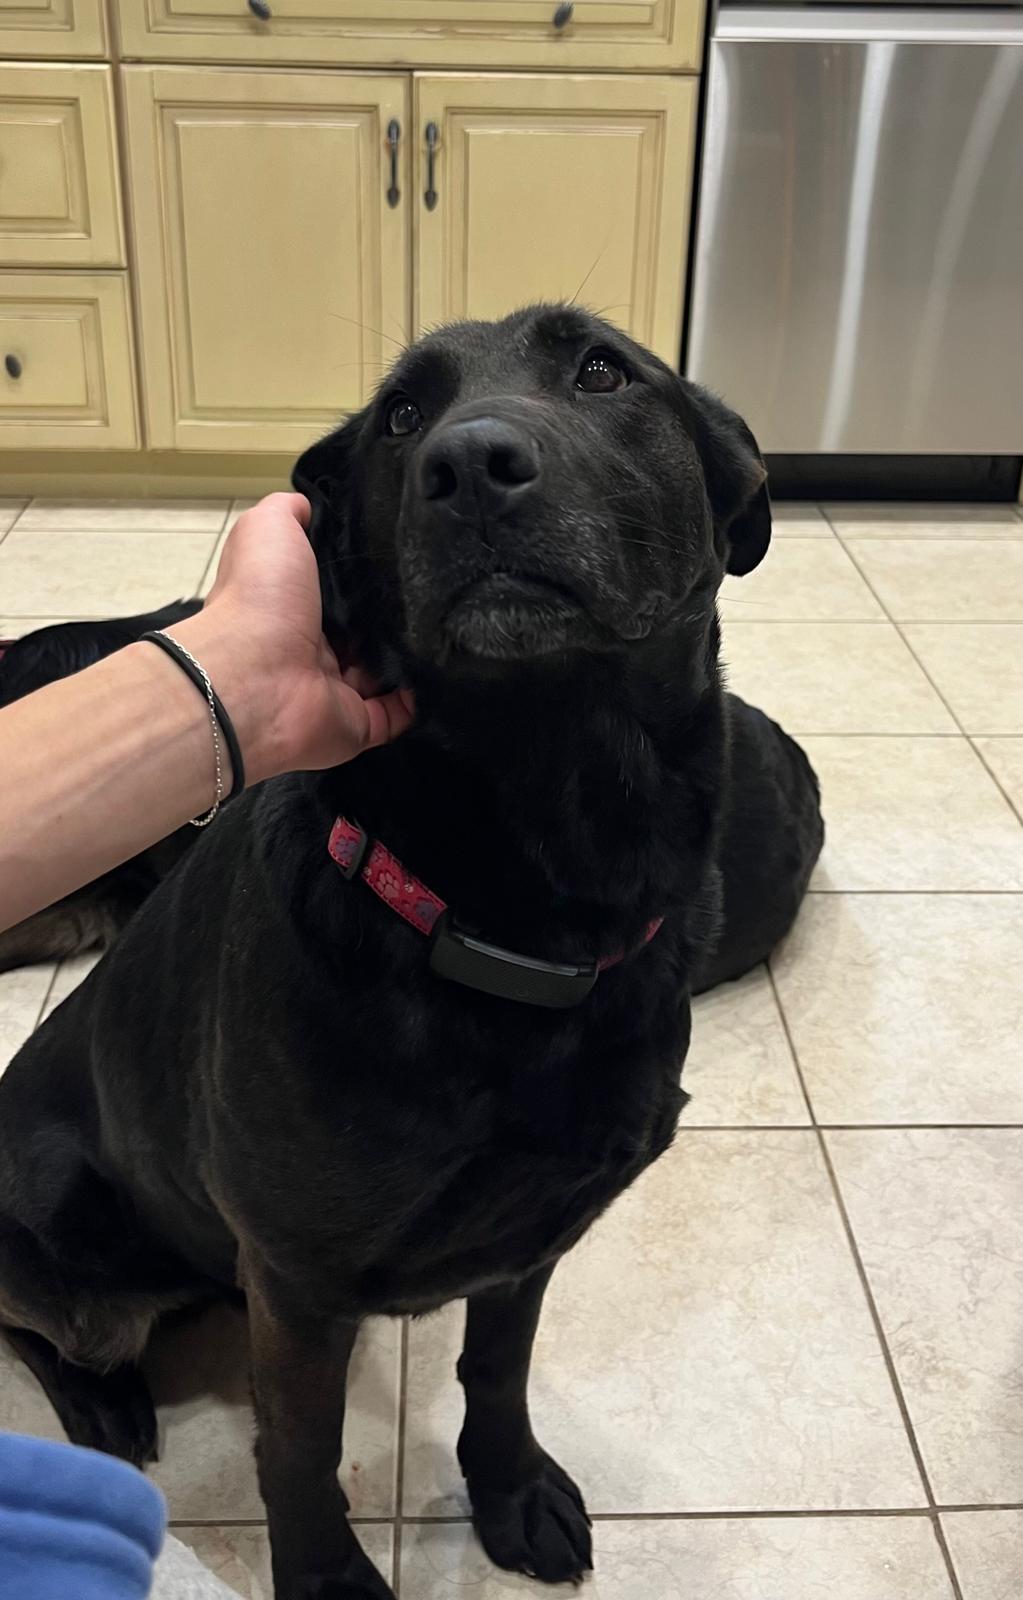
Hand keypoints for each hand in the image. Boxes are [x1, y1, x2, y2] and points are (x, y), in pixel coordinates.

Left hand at [175, 493, 412, 783]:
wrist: (255, 677)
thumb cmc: (260, 599)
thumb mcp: (269, 528)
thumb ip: (291, 511)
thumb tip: (313, 503)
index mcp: (294, 609)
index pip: (336, 594)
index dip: (363, 578)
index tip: (400, 556)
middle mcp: (314, 652)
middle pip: (364, 634)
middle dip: (393, 618)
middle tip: (433, 593)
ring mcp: (335, 693)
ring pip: (383, 675)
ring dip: (410, 658)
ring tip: (447, 629)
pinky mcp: (357, 726)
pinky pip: (396, 716)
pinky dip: (418, 700)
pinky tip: (440, 674)